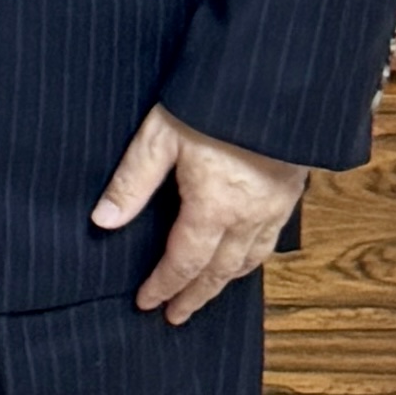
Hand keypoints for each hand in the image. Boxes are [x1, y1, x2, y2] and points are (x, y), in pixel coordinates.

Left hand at [90, 104, 307, 323]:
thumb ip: (132, 181)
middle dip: (194, 296)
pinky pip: (271, 241)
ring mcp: (276, 207)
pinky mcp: (291, 193)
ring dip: (224, 281)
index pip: (184, 262)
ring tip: (204, 293)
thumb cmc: (213, 101)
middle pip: (218, 271)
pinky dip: (252, 259)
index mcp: (215, 208)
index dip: (163, 286)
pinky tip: (242, 257)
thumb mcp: (160, 136)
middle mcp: (250, 217)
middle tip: (175, 315)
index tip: (147, 303)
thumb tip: (104, 221)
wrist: (275, 79)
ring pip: (249, 260)